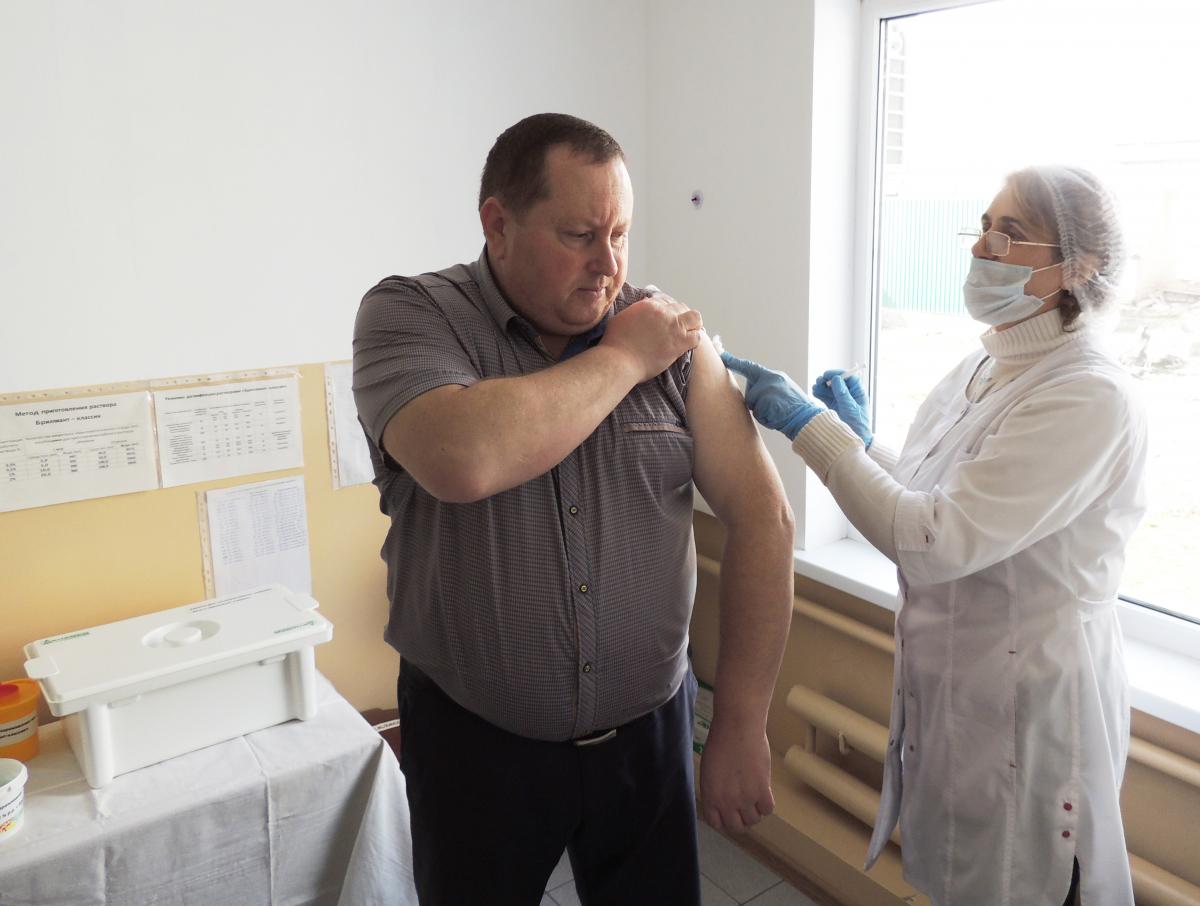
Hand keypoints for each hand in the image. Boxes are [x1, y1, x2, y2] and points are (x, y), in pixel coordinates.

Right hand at [602, 291, 702, 382]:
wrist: (620, 361)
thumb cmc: (615, 343)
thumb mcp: (621, 318)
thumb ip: (633, 312)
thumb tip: (637, 314)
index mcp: (649, 305)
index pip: (666, 300)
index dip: (667, 309)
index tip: (665, 318)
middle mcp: (664, 313)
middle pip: (681, 307)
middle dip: (680, 315)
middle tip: (677, 326)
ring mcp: (673, 327)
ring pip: (695, 318)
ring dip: (692, 324)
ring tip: (688, 332)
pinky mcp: (679, 343)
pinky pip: (696, 337)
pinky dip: (694, 339)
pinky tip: (688, 344)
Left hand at [699, 716, 774, 831]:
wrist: (737, 728)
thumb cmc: (720, 742)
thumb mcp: (708, 769)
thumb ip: (713, 789)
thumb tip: (719, 799)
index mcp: (710, 796)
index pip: (716, 823)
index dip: (723, 820)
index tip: (728, 813)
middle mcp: (727, 802)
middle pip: (736, 827)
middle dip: (739, 819)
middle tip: (743, 808)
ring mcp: (745, 798)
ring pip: (753, 821)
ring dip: (754, 812)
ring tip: (754, 798)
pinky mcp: (762, 791)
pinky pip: (767, 810)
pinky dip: (766, 804)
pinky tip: (763, 793)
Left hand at [719, 351, 822, 440]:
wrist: (809, 419)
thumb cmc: (796, 409)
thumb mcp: (783, 392)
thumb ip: (768, 389)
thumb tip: (752, 393)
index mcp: (774, 376)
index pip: (750, 367)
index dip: (734, 362)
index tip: (722, 355)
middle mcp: (770, 379)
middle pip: (751, 393)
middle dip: (757, 403)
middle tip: (775, 408)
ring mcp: (768, 390)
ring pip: (753, 404)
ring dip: (762, 412)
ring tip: (778, 413)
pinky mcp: (767, 401)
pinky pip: (758, 414)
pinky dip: (766, 419)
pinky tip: (778, 418)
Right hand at [811, 369, 871, 446]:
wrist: (855, 439)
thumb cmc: (858, 425)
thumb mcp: (850, 408)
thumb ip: (843, 394)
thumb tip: (836, 379)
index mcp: (857, 393)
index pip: (849, 378)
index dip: (838, 374)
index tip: (828, 374)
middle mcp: (849, 395)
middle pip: (837, 382)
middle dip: (828, 379)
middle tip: (819, 380)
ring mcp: (840, 400)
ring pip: (830, 389)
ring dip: (822, 386)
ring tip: (815, 387)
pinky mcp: (833, 406)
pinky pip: (825, 397)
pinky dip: (819, 393)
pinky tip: (815, 392)